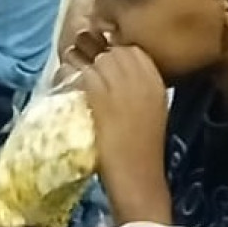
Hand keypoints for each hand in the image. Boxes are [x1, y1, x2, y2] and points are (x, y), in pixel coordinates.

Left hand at [78, 46, 170, 218]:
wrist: (137, 176)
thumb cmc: (140, 151)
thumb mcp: (149, 111)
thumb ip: (136, 88)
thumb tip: (111, 72)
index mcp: (157, 81)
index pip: (133, 50)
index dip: (115, 58)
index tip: (106, 73)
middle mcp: (142, 76)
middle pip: (114, 51)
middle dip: (99, 60)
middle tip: (90, 78)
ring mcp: (121, 81)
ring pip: (97, 58)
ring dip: (84, 67)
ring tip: (77, 82)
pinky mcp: (100, 90)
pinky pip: (82, 72)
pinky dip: (72, 77)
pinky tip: (69, 89)